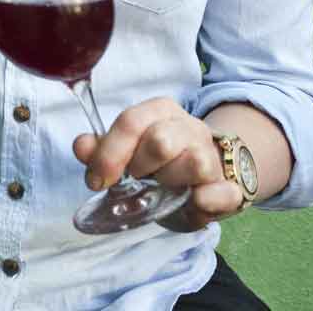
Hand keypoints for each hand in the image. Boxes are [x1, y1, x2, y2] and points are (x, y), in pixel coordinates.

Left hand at [71, 97, 245, 231]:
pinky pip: (224, 192)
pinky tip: (195, 201)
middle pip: (161, 140)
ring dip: (171, 182)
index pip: (131, 122)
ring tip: (165, 187)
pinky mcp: (231, 187)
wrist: (203, 181)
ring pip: (194, 162)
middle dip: (140, 166)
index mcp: (160, 111)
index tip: (97, 180)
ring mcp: (213, 155)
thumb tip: (81, 146)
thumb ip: (101, 149)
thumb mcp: (127, 154)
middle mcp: (189, 127)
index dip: (109, 154)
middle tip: (136, 179)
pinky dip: (207, 200)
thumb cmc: (158, 165)